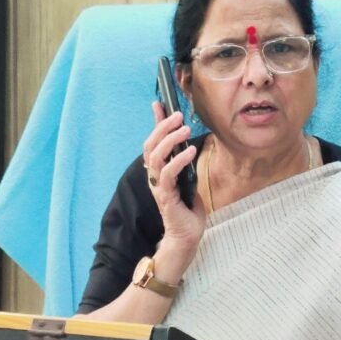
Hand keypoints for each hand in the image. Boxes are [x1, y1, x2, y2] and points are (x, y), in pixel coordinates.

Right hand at [143, 102, 205, 251]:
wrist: (187, 236)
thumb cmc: (188, 208)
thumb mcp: (188, 178)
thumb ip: (184, 162)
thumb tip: (187, 144)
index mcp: (159, 171)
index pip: (153, 142)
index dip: (155, 123)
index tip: (159, 104)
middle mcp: (155, 177)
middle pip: (150, 146)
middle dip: (162, 127)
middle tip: (178, 115)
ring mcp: (158, 187)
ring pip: (157, 157)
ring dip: (170, 140)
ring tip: (185, 129)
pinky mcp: (166, 197)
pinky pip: (168, 174)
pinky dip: (179, 160)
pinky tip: (190, 151)